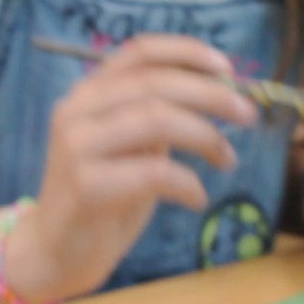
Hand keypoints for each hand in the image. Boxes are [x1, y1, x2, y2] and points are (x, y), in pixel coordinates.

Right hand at [4, 35, 256, 302]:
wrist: (56, 250)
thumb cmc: (102, 197)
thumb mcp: (131, 147)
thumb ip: (157, 117)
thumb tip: (220, 94)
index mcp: (88, 93)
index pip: (139, 52)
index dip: (188, 53)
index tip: (228, 69)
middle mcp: (76, 110)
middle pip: (155, 84)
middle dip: (212, 95)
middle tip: (248, 115)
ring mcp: (77, 146)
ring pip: (157, 119)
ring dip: (206, 136)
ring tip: (227, 159)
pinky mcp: (86, 185)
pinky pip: (155, 173)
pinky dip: (189, 184)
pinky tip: (197, 199)